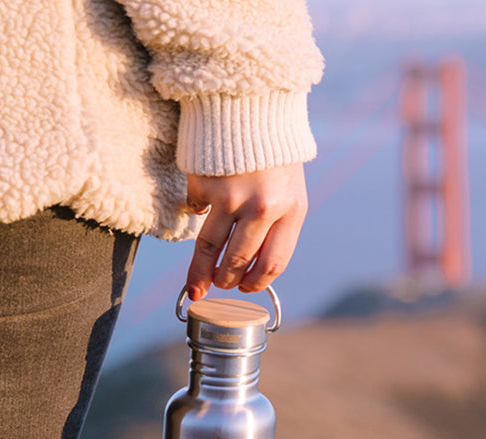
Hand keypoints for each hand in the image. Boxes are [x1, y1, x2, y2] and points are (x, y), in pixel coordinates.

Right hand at [185, 164, 307, 299]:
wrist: (254, 102)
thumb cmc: (274, 154)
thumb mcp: (290, 191)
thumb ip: (276, 227)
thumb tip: (249, 268)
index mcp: (291, 211)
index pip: (273, 263)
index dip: (256, 283)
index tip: (245, 289)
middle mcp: (262, 208)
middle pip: (237, 261)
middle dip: (226, 281)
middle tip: (220, 286)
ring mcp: (230, 197)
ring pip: (209, 249)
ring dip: (201, 273)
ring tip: (198, 285)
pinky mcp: (204, 184)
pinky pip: (194, 211)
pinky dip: (195, 214)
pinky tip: (199, 211)